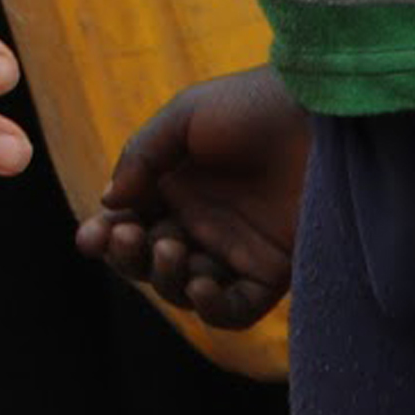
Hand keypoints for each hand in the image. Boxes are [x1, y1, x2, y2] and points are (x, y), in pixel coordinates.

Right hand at [78, 67, 308, 330]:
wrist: (324, 115)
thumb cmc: (255, 105)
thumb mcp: (186, 116)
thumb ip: (142, 156)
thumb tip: (109, 202)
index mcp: (175, 187)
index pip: (128, 224)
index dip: (105, 236)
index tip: (91, 237)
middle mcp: (201, 223)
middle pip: (147, 263)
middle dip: (129, 257)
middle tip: (133, 235)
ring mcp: (236, 250)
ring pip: (183, 289)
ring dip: (165, 279)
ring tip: (171, 248)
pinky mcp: (273, 272)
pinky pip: (235, 309)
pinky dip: (212, 307)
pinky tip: (202, 283)